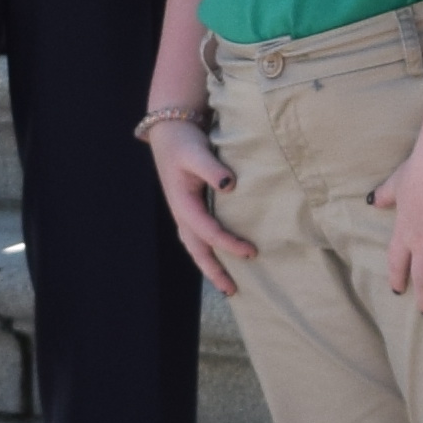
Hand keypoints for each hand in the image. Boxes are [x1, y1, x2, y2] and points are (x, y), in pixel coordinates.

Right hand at [152, 112, 251, 294]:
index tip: (252, 252)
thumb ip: (212, 168)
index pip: (209, 232)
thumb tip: (229, 185)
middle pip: (197, 250)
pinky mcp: (189, 208)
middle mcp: (182, 213)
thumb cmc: (184, 142)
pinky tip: (220, 256)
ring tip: (226, 284)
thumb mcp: (197, 152)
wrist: (169, 132)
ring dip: (209, 265)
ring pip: (196, 247)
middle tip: (232, 290)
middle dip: (214, 271)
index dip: (230, 244)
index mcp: (183, 204)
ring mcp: (184, 212)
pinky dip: (208, 250)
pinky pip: (198, 237)